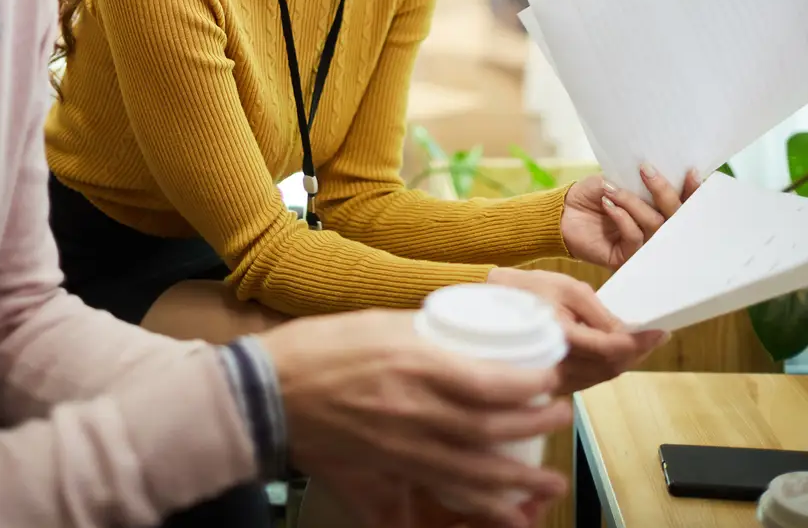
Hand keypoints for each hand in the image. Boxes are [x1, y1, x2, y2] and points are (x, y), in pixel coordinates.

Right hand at [260, 310, 569, 527]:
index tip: (551, 377)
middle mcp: (414, 411)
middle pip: (489, 431)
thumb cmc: (323, 347)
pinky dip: (475, 508)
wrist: (271, 390)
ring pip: (472, 473)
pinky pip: (439, 495)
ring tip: (549, 481)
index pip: (488, 382)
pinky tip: (503, 515)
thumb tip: (469, 344)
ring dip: (518, 480)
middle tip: (561, 419)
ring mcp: (400, 448)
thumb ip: (426, 338)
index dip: (529, 385)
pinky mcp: (385, 472)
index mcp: (414, 365)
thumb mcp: (382, 323)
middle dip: (534, 428)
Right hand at [487, 267, 666, 392]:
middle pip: (612, 368)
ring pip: (603, 377)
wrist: (490, 305)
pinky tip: (620, 352)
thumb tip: (628, 334)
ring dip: (627, 361)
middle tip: (656, 336)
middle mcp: (557, 365)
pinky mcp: (555, 381)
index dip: (639, 342)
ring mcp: (555, 378)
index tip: (661, 330)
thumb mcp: (567, 288)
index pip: (610, 349)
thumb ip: (599, 312)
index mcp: (559, 339)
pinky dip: (610, 366)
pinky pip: (591, 379)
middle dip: (638, 352)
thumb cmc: (529, 289)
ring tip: (644, 343)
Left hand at [561, 165, 700, 268]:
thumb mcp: (613, 180)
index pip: (680, 202)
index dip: (691, 191)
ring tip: (612, 189)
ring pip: (655, 225)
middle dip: (664, 192)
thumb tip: (653, 174)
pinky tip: (608, 205)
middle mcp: (654, 229)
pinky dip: (622, 217)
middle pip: (675, 216)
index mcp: (656, 209)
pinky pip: (635, 237)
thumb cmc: (591, 195)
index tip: (692, 172)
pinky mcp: (627, 257)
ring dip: (633, 202)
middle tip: (647, 170)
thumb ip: (633, 181)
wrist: (562, 213)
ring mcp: (643, 245)